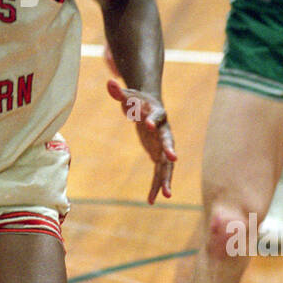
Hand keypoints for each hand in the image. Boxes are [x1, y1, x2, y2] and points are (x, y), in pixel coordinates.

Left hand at [106, 78, 175, 203]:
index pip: (157, 116)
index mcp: (157, 114)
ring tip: (167, 195)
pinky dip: (156, 186)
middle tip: (173, 158)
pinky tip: (151, 201)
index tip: (147, 124)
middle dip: (170, 149)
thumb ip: (119, 92)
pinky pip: (159, 173)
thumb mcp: (127, 96)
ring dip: (167, 178)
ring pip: (167, 164)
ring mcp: (163, 145)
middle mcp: (164, 130)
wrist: (149, 108)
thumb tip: (109, 82)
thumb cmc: (137, 101)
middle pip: (169, 140)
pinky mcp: (159, 155)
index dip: (152, 120)